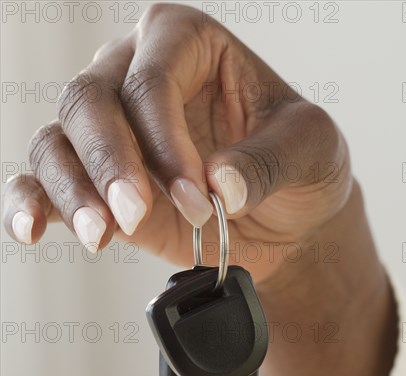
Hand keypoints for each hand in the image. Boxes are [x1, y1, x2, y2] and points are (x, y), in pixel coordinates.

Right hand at [3, 3, 350, 284]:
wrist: (287, 215)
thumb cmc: (298, 165)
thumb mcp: (311, 149)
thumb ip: (269, 160)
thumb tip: (219, 183)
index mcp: (189, 46)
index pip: (152, 78)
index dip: (166, 139)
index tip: (198, 197)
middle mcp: (136, 77)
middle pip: (89, 101)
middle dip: (111, 164)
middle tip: (138, 215)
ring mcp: (112, 132)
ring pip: (57, 142)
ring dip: (71, 191)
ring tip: (101, 236)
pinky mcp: (100, 183)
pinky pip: (44, 182)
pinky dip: (32, 205)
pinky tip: (32, 231)